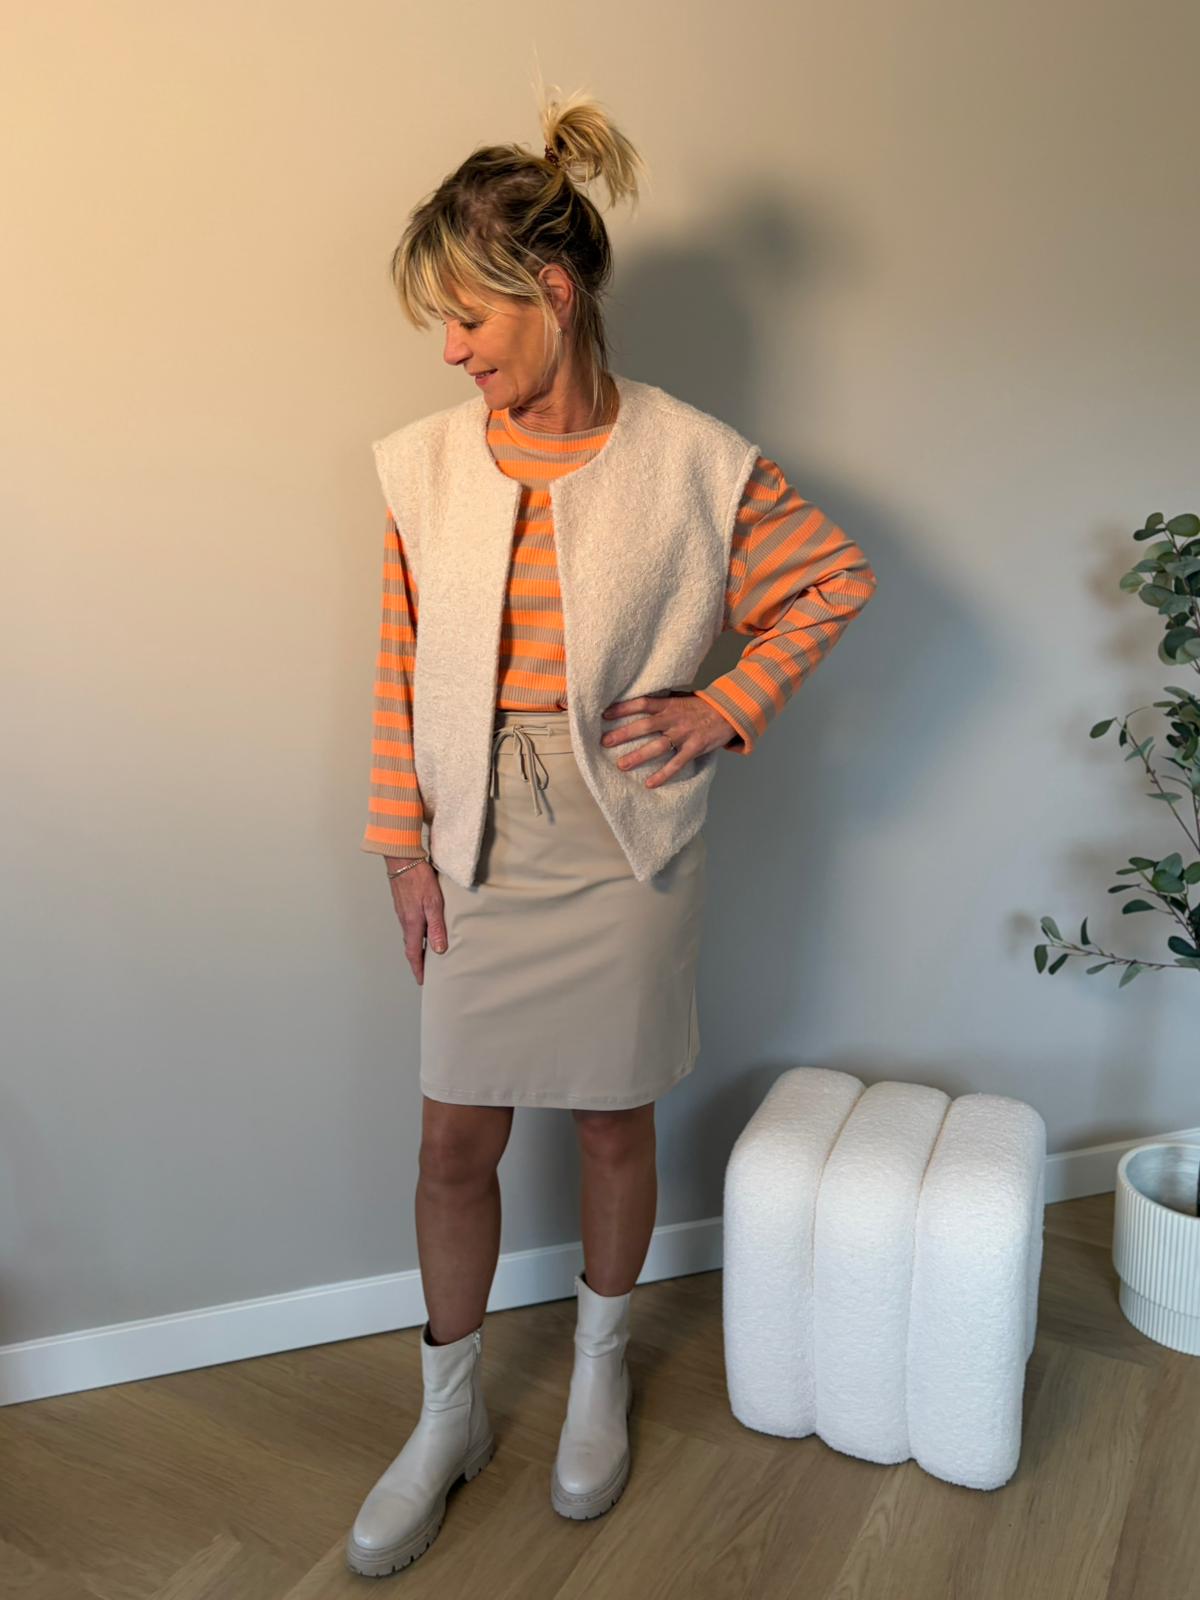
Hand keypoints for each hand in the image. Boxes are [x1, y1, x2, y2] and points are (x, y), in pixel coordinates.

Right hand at [385, 859, 446, 985]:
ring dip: (417, 947)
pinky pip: (409, 924)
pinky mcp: (403, 904)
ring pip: (410, 935)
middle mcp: (405, 921)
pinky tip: (424, 929)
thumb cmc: (419, 878)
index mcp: (412, 924)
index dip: (418, 968)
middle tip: (424, 971)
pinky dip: (416, 933)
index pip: (414, 953)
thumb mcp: (433, 903)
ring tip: (427, 954)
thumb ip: (436, 927)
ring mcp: (402, 912)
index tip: (422, 980)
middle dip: (417, 960)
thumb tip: (439, 950)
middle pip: (410, 946)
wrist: (402, 859)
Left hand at [600, 691, 734, 788]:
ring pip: (658, 746)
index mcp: (669, 704)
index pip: (642, 703)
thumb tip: (638, 703)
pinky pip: (676, 764)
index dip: (623, 708)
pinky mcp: (694, 748)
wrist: (729, 712)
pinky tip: (649, 784)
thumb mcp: (681, 698)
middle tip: (605, 742)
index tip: (604, 714)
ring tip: (621, 765)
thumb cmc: (701, 706)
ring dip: (639, 756)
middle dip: (624, 734)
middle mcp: (674, 719)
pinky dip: (663, 775)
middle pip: (645, 726)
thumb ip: (663, 702)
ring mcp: (684, 734)